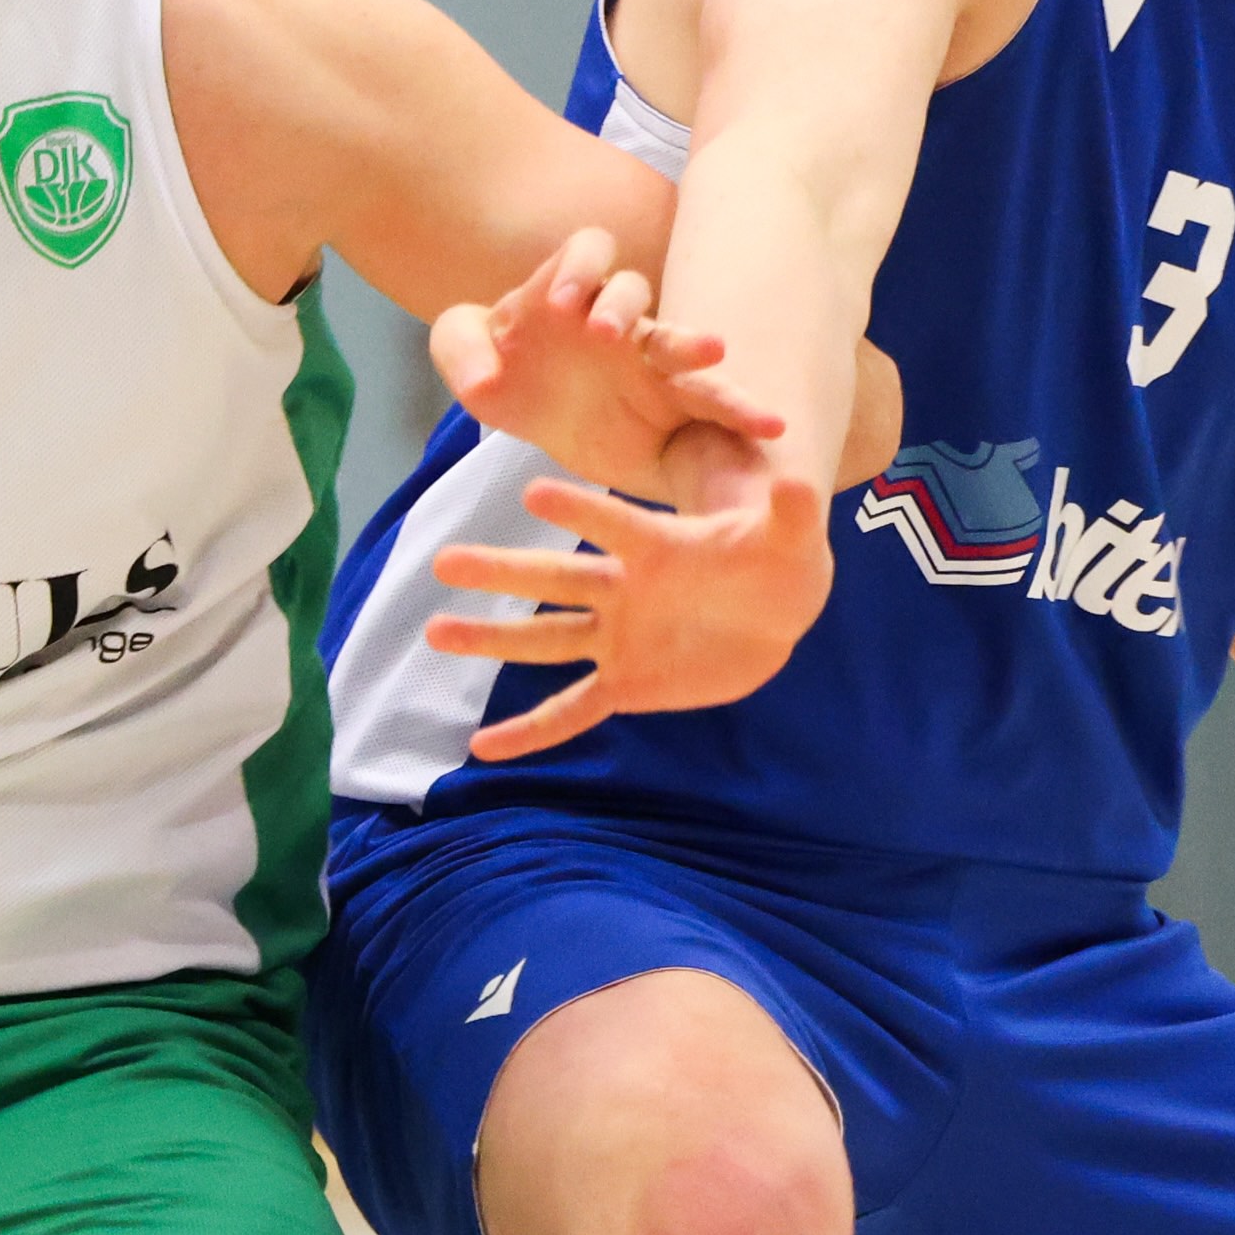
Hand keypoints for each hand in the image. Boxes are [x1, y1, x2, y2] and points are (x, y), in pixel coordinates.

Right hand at [427, 469, 832, 758]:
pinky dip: (531, 732)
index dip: (581, 509)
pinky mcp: (625, 682)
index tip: (534, 491)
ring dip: (492, 638)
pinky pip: (571, 709)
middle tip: (443, 561)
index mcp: (659, 547)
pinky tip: (484, 750)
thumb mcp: (792, 537)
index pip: (615, 525)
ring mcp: (618, 637)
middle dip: (502, 571)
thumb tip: (799, 485)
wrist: (774, 608)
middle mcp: (624, 589)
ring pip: (546, 638)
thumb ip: (790, 514)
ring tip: (436, 632)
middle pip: (555, 579)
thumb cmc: (778, 558)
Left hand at [431, 230, 783, 497]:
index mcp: (566, 291)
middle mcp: (612, 315)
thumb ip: (460, 349)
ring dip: (693, 345)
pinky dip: (738, 408)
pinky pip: (708, 399)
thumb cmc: (504, 371)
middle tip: (609, 334)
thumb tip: (482, 375)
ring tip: (714, 354)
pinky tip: (768, 425)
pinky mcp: (671, 401)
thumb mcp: (469, 361)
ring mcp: (647, 358)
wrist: (538, 416)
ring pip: (677, 340)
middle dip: (621, 304)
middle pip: (629, 289)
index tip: (559, 304)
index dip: (574, 269)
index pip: (584, 252)